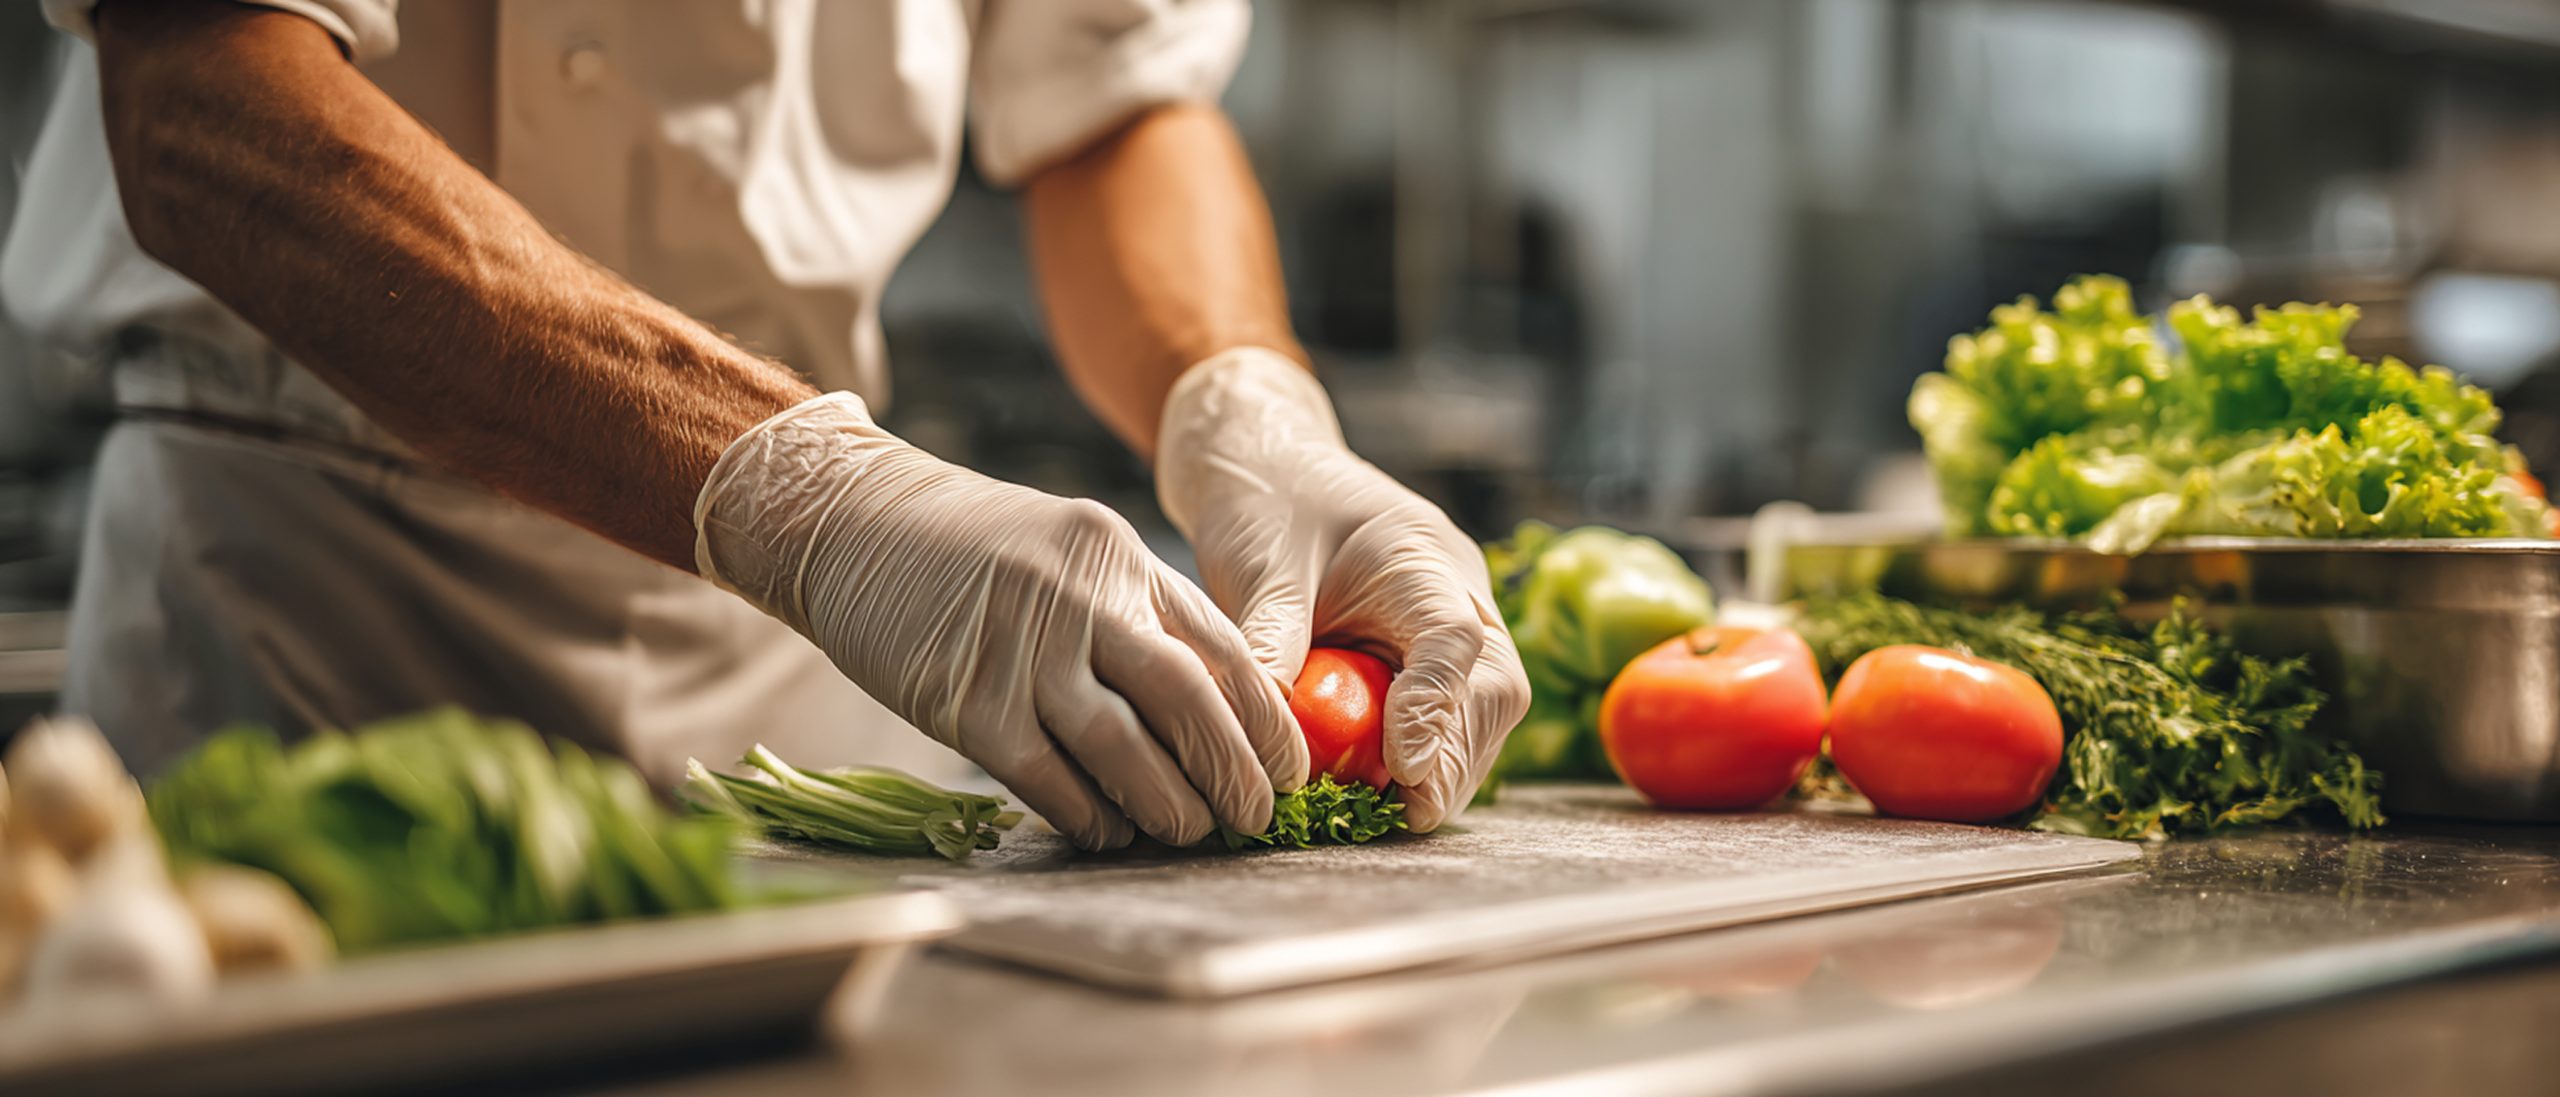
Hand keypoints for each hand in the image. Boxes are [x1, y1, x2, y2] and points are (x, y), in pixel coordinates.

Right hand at [695, 393, 1306, 849]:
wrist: (850, 521)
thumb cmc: (970, 547)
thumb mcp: (1068, 548)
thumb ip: (1134, 610)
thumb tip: (1211, 705)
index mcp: (1117, 556)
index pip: (1220, 646)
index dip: (1266, 719)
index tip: (1291, 769)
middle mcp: (1079, 599)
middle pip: (1187, 700)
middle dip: (1233, 771)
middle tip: (1255, 818)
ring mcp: (1020, 652)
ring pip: (1123, 749)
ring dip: (1167, 805)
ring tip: (1190, 832)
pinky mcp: (966, 704)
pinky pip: (1049, 779)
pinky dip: (1090, 814)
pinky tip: (1111, 831)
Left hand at [1156, 349, 1532, 830]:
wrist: (1272, 461)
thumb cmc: (1266, 502)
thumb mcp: (1257, 568)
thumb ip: (1270, 644)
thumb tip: (1269, 733)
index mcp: (1420, 557)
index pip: (1452, 642)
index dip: (1435, 711)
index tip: (1404, 771)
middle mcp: (1459, 593)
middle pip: (1493, 689)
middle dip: (1455, 759)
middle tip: (1407, 816)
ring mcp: (1459, 624)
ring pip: (1484, 712)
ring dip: (1446, 768)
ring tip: (1392, 814)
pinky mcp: (1435, 654)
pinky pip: (1453, 715)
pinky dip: (1426, 756)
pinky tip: (1386, 789)